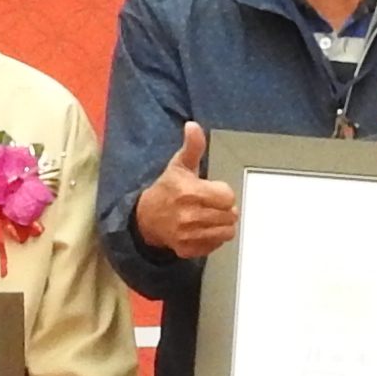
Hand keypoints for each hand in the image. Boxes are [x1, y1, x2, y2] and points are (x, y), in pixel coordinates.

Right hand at [141, 120, 239, 260]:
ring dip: (222, 224)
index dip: (223, 192)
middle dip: (225, 209)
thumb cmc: (167, 189)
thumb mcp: (179, 165)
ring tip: (210, 216)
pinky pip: (215, 245)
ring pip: (226, 232)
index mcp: (189, 192)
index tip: (213, 190)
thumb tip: (193, 126)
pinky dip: (213, 238)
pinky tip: (202, 229)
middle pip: (230, 215)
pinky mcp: (187, 249)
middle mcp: (188, 215)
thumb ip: (192, 147)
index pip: (227, 197)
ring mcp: (188, 235)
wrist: (146, 218)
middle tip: (212, 204)